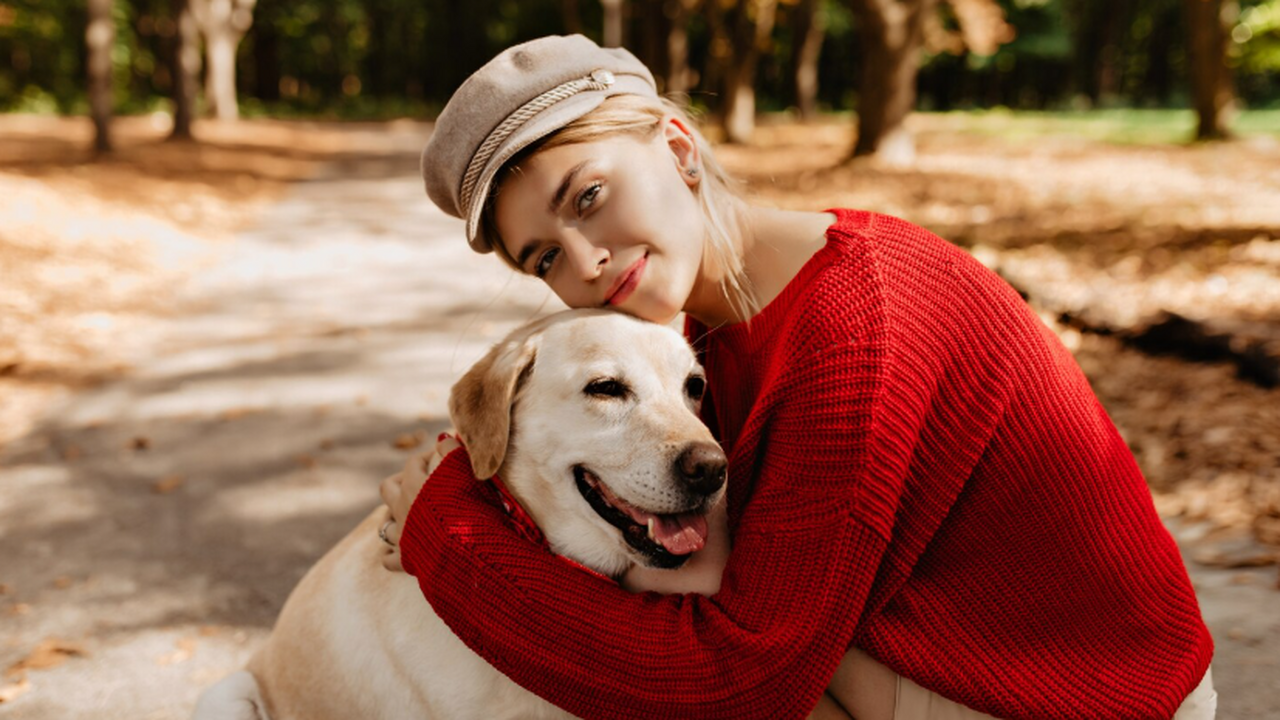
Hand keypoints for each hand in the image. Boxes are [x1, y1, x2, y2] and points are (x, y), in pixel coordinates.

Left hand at [378, 433, 461, 571]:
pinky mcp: (407, 560)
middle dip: (400, 482)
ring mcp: (403, 535)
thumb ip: (452, 450)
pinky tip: (398, 553)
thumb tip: (443, 436)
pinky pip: (390, 559)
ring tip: (406, 517)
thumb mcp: (463, 470)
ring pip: (384, 524)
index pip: (413, 462)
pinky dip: (392, 555)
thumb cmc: (469, 507)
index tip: (443, 457)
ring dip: (393, 518)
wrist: (467, 550)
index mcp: (415, 485)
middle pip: (388, 488)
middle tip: (419, 483)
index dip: (427, 456)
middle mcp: (402, 508)